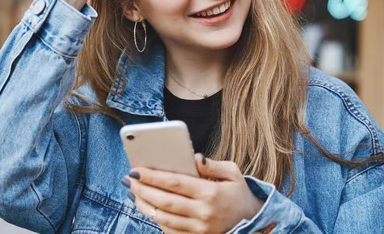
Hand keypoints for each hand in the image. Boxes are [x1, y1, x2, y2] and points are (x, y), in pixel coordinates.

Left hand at [124, 154, 263, 233]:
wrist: (253, 224)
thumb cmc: (238, 194)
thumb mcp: (233, 174)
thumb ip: (213, 165)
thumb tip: (195, 158)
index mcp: (211, 193)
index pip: (175, 183)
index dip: (153, 176)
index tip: (137, 169)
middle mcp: (203, 213)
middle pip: (165, 201)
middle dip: (143, 189)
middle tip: (129, 179)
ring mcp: (199, 229)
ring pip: (164, 218)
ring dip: (145, 205)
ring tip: (133, 192)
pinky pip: (170, 231)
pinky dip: (156, 220)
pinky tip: (147, 208)